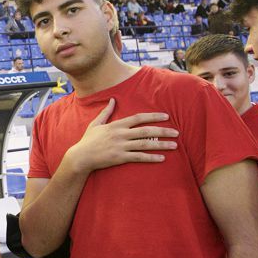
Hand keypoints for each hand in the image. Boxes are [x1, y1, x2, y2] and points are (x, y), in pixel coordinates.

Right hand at [63, 99, 178, 172]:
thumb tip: (113, 100)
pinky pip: (139, 157)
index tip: (166, 116)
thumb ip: (106, 112)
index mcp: (117, 125)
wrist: (81, 156)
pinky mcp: (120, 158)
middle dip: (163, 131)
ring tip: (174, 145)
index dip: (153, 116)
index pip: (138, 118)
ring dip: (161, 145)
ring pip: (145, 144)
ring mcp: (121, 146)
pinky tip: (162, 158)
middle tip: (176, 132)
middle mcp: (121, 134)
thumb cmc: (88, 140)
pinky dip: (151, 157)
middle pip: (146, 131)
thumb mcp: (96, 123)